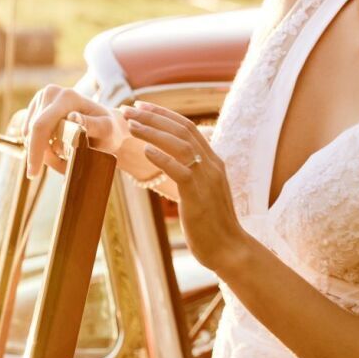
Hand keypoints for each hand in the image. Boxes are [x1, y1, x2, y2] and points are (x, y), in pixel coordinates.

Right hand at [23, 83, 113, 178]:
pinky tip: (57, 148)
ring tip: (64, 158)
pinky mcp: (37, 107)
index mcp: (67, 97)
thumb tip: (73, 117)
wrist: (106, 124)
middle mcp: (51, 93)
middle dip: (40, 155)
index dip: (35, 151)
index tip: (33, 174)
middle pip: (33, 132)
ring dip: (42, 152)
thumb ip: (93, 124)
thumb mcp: (107, 130)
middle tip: (60, 169)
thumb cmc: (109, 130)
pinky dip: (40, 146)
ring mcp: (42, 98)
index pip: (42, 126)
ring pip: (29, 134)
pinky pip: (29, 133)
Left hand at [122, 102, 249, 273]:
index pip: (188, 127)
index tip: (141, 107)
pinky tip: (145, 150)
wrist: (230, 249)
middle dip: (154, 116)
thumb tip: (174, 166)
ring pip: (180, 145)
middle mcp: (212, 165)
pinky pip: (180, 170)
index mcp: (213, 161)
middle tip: (128, 109)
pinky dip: (162, 158)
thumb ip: (192, 175)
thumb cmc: (212, 225)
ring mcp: (207, 179)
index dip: (163, 115)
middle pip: (182, 129)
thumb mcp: (203, 193)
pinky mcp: (198, 196)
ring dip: (153, 132)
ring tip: (131, 125)